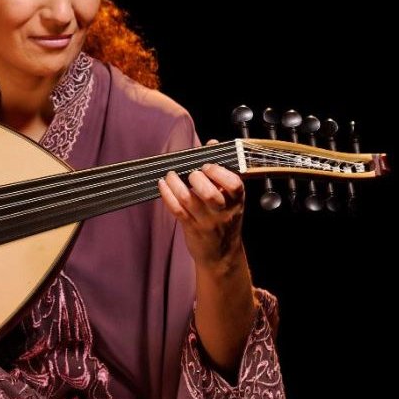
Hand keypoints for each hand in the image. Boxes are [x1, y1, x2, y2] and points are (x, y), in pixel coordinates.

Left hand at [157, 142, 245, 269]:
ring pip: (189, 200)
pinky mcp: (191, 228)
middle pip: (210, 194)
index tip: (208, 165)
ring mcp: (206, 222)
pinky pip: (176, 210)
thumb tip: (213, 144)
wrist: (222, 255)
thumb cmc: (225, 220)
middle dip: (197, 178)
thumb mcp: (231, 198)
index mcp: (236, 201)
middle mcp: (222, 212)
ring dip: (176, 184)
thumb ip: (222, 171)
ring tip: (170, 175)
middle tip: (191, 173)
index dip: (219, 172)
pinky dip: (167, 195)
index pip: (234, 185)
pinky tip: (162, 185)